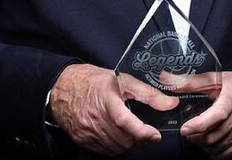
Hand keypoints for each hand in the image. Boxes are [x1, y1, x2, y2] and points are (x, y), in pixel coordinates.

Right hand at [48, 63, 175, 155]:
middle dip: (139, 139)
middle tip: (146, 132)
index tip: (154, 134)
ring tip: (132, 132)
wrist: (61, 88)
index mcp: (106, 99)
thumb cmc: (92, 81)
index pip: (125, 121)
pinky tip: (118, 135)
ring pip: (116, 148)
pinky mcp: (81, 139)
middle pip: (123, 139)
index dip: (142, 132)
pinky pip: (105, 151)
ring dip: (128, 144)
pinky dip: (116, 147)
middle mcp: (94, 117)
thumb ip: (148, 93)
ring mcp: (87, 130)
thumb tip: (170, 103)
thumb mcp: (122, 80)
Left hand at [180, 71, 231, 157]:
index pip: (216, 115)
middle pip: (213, 135)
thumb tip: (168, 79)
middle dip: (195, 136)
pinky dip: (215, 152)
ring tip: (198, 136)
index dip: (199, 124)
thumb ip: (191, 81)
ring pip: (218, 146)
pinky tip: (210, 144)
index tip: (185, 128)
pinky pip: (228, 154)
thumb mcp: (217, 78)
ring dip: (203, 145)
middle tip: (188, 131)